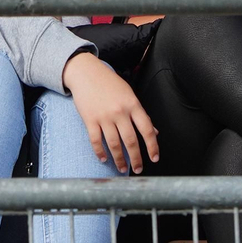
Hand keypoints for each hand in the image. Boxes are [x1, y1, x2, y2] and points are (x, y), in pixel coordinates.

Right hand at [63, 53, 158, 173]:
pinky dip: (100, 152)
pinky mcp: (89, 120)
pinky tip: (104, 159)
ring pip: (114, 144)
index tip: (154, 158)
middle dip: (136, 158)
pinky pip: (96, 141)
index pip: (147, 130)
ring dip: (119, 160)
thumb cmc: (109, 83)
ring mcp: (104, 117)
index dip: (152, 146)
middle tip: (138, 169)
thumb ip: (141, 114)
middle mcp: (120, 112)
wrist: (86, 73)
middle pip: (131, 141)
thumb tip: (154, 131)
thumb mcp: (129, 95)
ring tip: (122, 169)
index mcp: (133, 105)